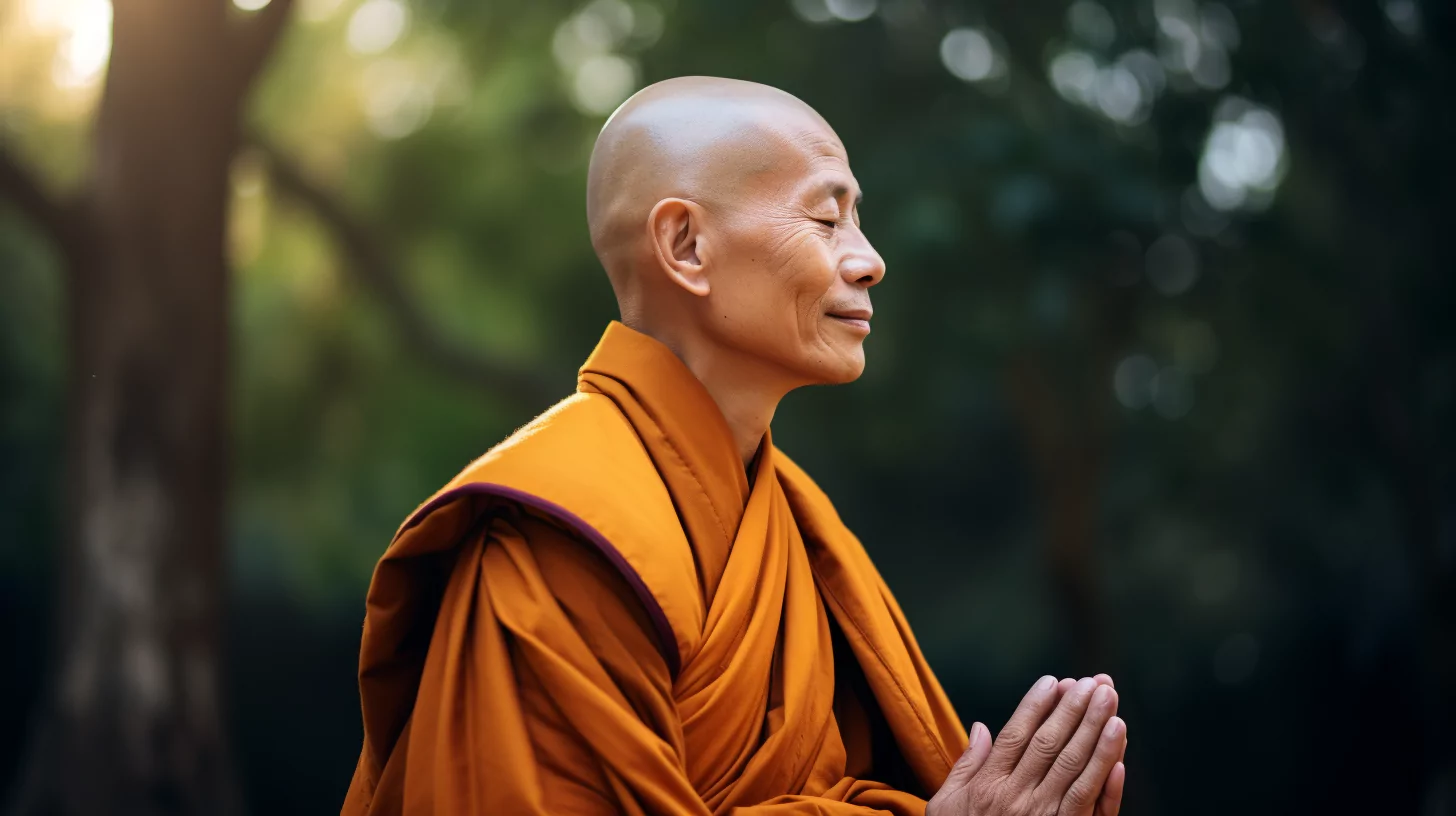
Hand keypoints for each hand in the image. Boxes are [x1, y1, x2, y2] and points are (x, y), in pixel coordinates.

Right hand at [927, 674, 1126, 815]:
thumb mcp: (946, 808)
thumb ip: (965, 766)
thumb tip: (981, 726)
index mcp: (988, 787)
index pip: (1017, 735)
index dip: (1037, 706)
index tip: (1055, 681)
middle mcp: (1017, 799)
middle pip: (1050, 745)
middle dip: (1074, 709)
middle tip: (1095, 682)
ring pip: (1076, 769)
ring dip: (1097, 733)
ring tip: (1112, 703)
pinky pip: (1091, 806)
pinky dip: (1106, 780)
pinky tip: (1118, 754)